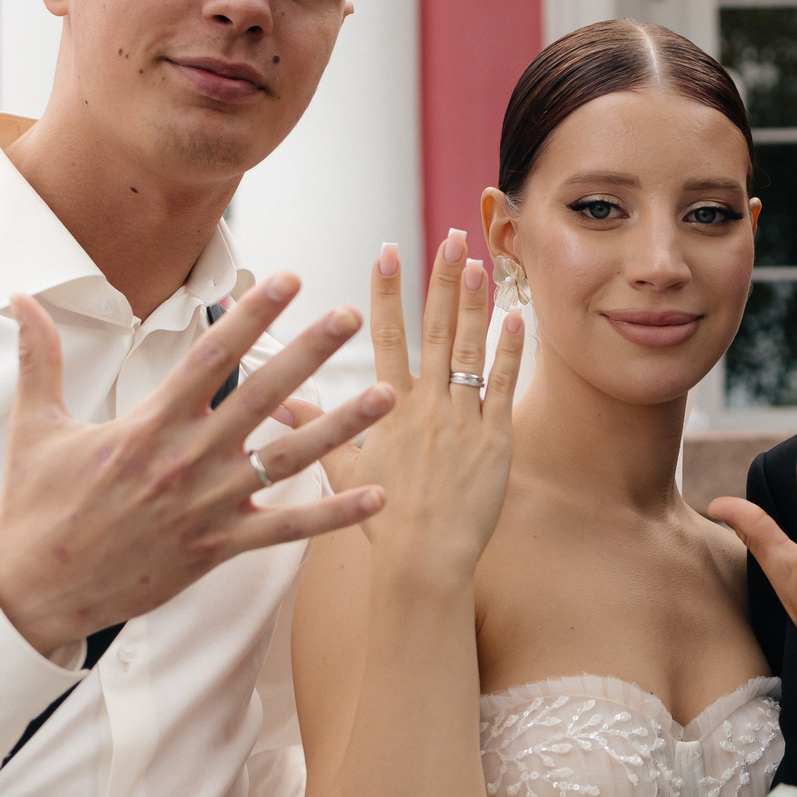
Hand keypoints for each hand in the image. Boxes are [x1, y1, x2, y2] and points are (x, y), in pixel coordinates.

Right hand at [0, 272, 395, 655]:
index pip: (209, 356)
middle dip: (309, 353)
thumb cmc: (36, 506)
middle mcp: (184, 460)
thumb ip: (39, 357)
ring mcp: (206, 507)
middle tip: (351, 317)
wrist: (35, 592)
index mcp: (147, 424)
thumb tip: (17, 297)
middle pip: (261, 396)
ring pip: (286, 459)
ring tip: (387, 395)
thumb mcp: (34, 425)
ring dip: (341, 427)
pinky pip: (286, 530)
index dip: (252, 315)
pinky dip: (333, 515)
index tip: (288, 279)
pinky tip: (379, 496)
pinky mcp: (217, 549)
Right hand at [334, 231, 524, 579]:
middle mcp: (424, 405)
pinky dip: (510, 350)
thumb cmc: (383, 519)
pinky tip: (515, 317)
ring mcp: (461, 419)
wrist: (423, 559)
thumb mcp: (342, 470)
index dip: (388, 290)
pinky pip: (504, 386)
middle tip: (447, 237)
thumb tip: (281, 405)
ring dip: (475, 304)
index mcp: (387, 407)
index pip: (385, 336)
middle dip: (439, 280)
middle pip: (433, 330)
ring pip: (470, 350)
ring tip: (479, 262)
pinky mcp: (493, 439)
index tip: (388, 251)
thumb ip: (317, 430)